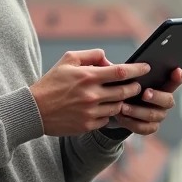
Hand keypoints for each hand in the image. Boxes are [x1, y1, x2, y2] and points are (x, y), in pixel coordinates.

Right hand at [30, 49, 150, 135]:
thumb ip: (91, 56)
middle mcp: (91, 95)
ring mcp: (90, 112)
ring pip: (119, 106)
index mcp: (88, 76)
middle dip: (135, 87)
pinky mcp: (87, 125)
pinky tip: (104, 107)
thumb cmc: (52, 82)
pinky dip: (109, 113)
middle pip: (126, 91)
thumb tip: (110, 60)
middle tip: (136, 85)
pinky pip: (107, 119)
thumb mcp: (68, 60)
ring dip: (122, 101)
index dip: (138, 69)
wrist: (34, 110)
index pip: (121, 72)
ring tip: (118, 96)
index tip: (147, 67)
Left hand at [115, 68, 181, 136]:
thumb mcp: (126, 78)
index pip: (175, 81)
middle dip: (157, 97)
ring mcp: (158, 116)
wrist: (116, 107)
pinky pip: (144, 128)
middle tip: (145, 93)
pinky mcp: (149, 127)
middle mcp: (164, 102)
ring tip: (124, 107)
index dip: (178, 77)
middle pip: (168, 100)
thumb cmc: (124, 88)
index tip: (177, 70)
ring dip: (138, 111)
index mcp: (162, 86)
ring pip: (153, 115)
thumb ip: (126, 69)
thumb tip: (108, 55)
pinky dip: (131, 122)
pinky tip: (122, 116)